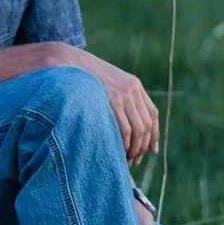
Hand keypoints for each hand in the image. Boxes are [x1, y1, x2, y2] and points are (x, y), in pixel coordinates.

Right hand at [62, 48, 159, 164]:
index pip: (152, 114)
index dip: (154, 134)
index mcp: (134, 85)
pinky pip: (125, 129)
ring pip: (139, 130)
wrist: (69, 63)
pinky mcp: (112, 100)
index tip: (152, 150)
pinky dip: (125, 144)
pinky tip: (120, 152)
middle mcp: (132, 89)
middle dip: (143, 146)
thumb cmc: (84, 78)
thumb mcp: (106, 83)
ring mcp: (123, 94)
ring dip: (135, 149)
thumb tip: (125, 125)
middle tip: (135, 160)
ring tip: (128, 160)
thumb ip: (118, 98)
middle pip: (147, 125)